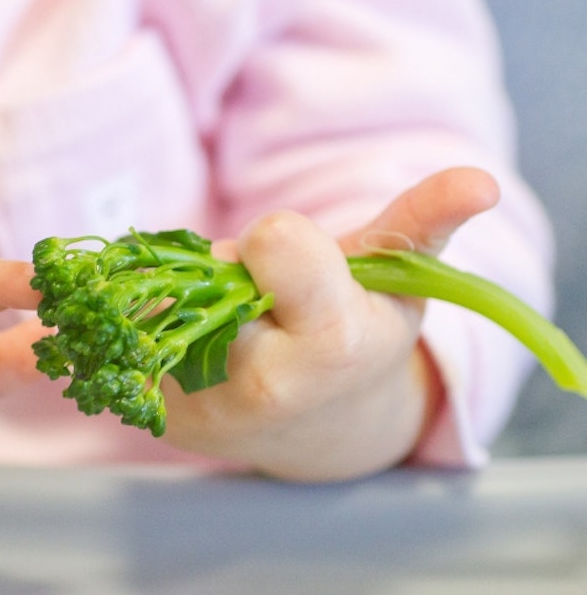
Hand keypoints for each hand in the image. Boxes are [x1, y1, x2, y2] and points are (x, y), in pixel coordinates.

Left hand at [160, 168, 499, 479]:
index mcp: (331, 345)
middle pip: (204, 267)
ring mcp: (204, 410)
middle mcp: (262, 386)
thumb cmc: (358, 339)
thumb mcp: (395, 282)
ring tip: (234, 325)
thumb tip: (477, 180)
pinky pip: (133, 330)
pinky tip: (198, 343)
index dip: (281, 241)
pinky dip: (160, 322)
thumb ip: (422, 223)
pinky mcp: (159, 416)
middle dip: (229, 272)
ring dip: (191, 295)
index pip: (276, 240)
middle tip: (262, 303)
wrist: (316, 430)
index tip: (296, 268)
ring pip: (160, 296)